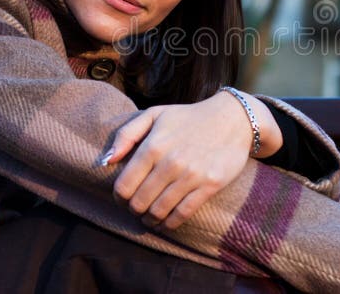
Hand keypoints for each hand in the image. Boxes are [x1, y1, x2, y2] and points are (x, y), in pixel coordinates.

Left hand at [105, 90, 281, 229]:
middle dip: (134, 209)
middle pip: (140, 202)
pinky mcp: (209, 186)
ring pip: (159, 211)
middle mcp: (170, 163)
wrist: (232, 120)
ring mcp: (191, 176)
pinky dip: (170, 223)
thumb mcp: (156, 114)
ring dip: (150, 219)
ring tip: (150, 217)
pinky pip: (183, 214)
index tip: (123, 198)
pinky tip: (166, 221)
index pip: (124, 186)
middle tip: (138, 208)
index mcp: (153, 146)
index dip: (119, 198)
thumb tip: (107, 161)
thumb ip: (126, 134)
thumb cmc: (189, 117)